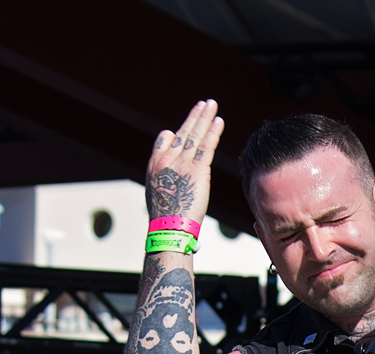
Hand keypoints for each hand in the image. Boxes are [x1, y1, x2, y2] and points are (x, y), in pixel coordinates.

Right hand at [146, 100, 224, 223]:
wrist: (169, 227)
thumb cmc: (166, 218)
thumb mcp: (159, 195)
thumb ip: (165, 180)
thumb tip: (172, 181)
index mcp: (156, 165)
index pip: (164, 140)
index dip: (175, 133)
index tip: (184, 127)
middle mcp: (167, 159)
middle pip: (183, 132)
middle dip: (195, 117)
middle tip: (204, 104)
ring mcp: (182, 163)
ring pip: (195, 135)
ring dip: (205, 117)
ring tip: (212, 104)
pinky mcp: (197, 169)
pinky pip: (207, 145)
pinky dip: (213, 131)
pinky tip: (218, 121)